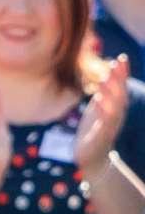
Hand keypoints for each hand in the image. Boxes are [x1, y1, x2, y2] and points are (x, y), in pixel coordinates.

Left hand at [75, 52, 129, 180]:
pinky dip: (102, 109)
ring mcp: (110, 125)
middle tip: (115, 63)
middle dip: (119, 79)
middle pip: (121, 94)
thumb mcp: (98, 109)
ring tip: (103, 79)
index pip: (121, 87)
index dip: (122, 73)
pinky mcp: (101, 136)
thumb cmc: (94, 130)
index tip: (121, 57)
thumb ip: (103, 93)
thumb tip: (104, 74)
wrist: (90, 156)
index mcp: (116, 107)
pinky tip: (97, 99)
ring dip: (110, 92)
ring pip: (114, 107)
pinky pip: (104, 121)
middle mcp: (117, 115)